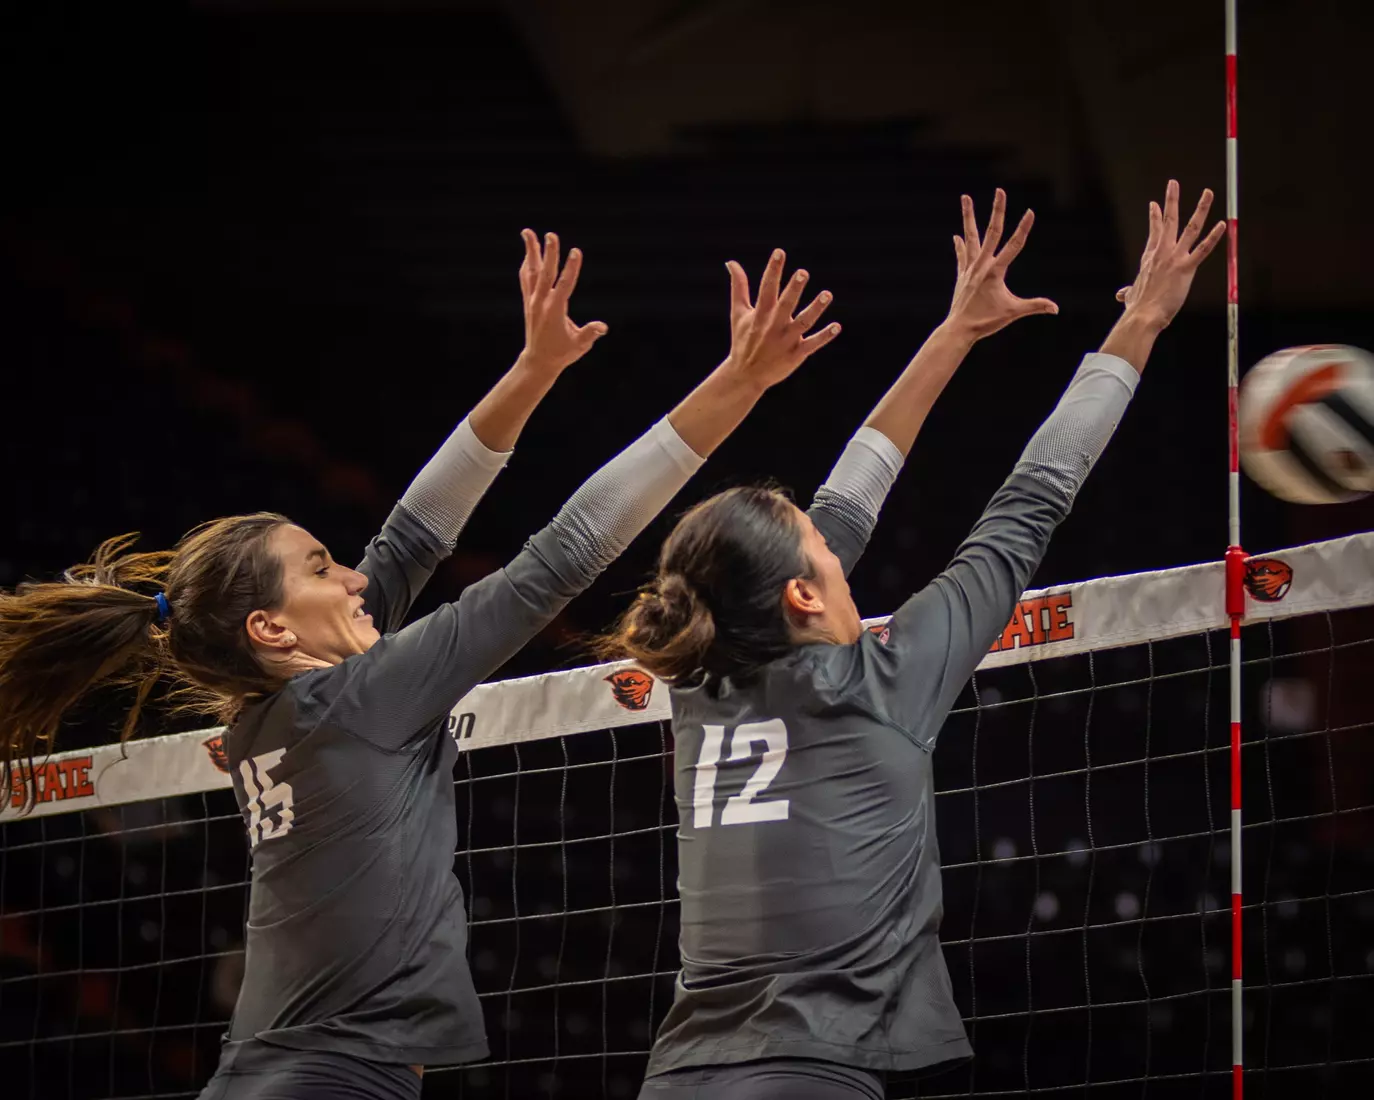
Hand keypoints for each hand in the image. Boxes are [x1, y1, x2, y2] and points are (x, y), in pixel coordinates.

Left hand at [517, 229, 607, 373]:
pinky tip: (528, 253)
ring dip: (531, 252)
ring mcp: (532, 301)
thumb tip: (602, 327)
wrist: (539, 361)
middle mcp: (541, 303)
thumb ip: (590, 334)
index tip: (576, 251)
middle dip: (549, 253)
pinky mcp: (528, 302)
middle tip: (551, 235)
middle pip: (545, 273)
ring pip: (531, 272)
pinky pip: (526, 279)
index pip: (564, 285)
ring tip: (527, 232)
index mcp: (555, 311)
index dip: (571, 268)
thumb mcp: (579, 345)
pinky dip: (527, 265)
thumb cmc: (562, 353)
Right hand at [723, 249, 839, 389]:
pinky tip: (837, 326)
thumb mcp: (739, 313)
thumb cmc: (743, 340)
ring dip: (816, 308)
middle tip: (803, 272)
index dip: (773, 270)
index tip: (779, 252)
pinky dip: (825, 336)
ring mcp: (786, 340)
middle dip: (794, 289)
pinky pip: (812, 344)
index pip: (767, 288)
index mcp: (760, 314)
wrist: (745, 375)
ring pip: (803, 322)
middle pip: (785, 304)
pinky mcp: (796, 354)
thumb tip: (731, 262)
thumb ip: (738, 287)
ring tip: (827, 294)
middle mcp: (773, 325)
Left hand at [944, 189, 1057, 339]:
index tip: (1031, 211)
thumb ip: (1035, 306)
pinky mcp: (962, 275)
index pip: (1014, 245)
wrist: (959, 329)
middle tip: (1000, 190)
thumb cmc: (986, 321)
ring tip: (965, 197)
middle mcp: (981, 265)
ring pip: (970, 237)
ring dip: (968, 216)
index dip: (1023, 228)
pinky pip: (962, 256)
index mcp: (995, 271)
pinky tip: (957, 235)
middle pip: (991, 232)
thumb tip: (1056, 309)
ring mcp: (970, 268)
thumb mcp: (1013, 312)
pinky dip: (960, 245)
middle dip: (998, 210)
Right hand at [1113, 181, 1226, 329]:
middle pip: (1169, 221)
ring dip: (1200, 208)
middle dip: (1171, 200)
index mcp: (1149, 258)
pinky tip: (1222, 225)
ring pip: (1190, 228)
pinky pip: (1203, 249)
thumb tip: (1121, 295)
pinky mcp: (1186, 268)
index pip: (1154, 232)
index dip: (1154, 217)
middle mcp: (1162, 253)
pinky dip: (1214, 237)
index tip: (1154, 204)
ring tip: (1207, 192)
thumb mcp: (1131, 296)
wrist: (1142, 315)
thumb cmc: (1137, 308)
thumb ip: (1128, 292)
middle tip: (1173, 183)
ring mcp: (1174, 258)